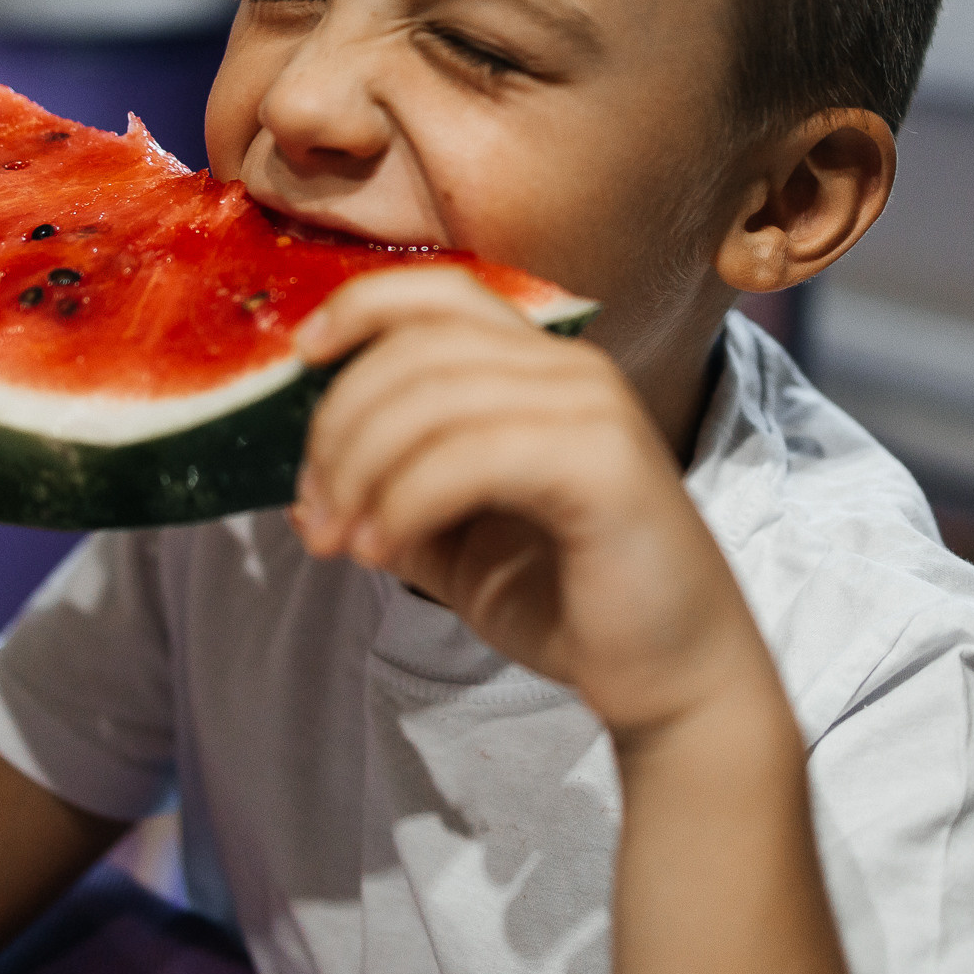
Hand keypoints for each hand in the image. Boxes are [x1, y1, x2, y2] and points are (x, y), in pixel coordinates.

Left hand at [289, 268, 762, 735]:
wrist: (675, 680)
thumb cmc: (575, 606)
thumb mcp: (460, 547)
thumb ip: (393, 505)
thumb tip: (301, 502)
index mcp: (543, 370)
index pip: (443, 293)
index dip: (361, 307)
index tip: (298, 358)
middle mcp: (573, 370)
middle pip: (417, 348)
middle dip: (339, 426)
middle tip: (314, 513)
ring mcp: (593, 409)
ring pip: (433, 398)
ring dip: (361, 470)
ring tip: (340, 541)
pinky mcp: (603, 462)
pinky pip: (469, 455)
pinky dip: (404, 500)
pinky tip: (380, 551)